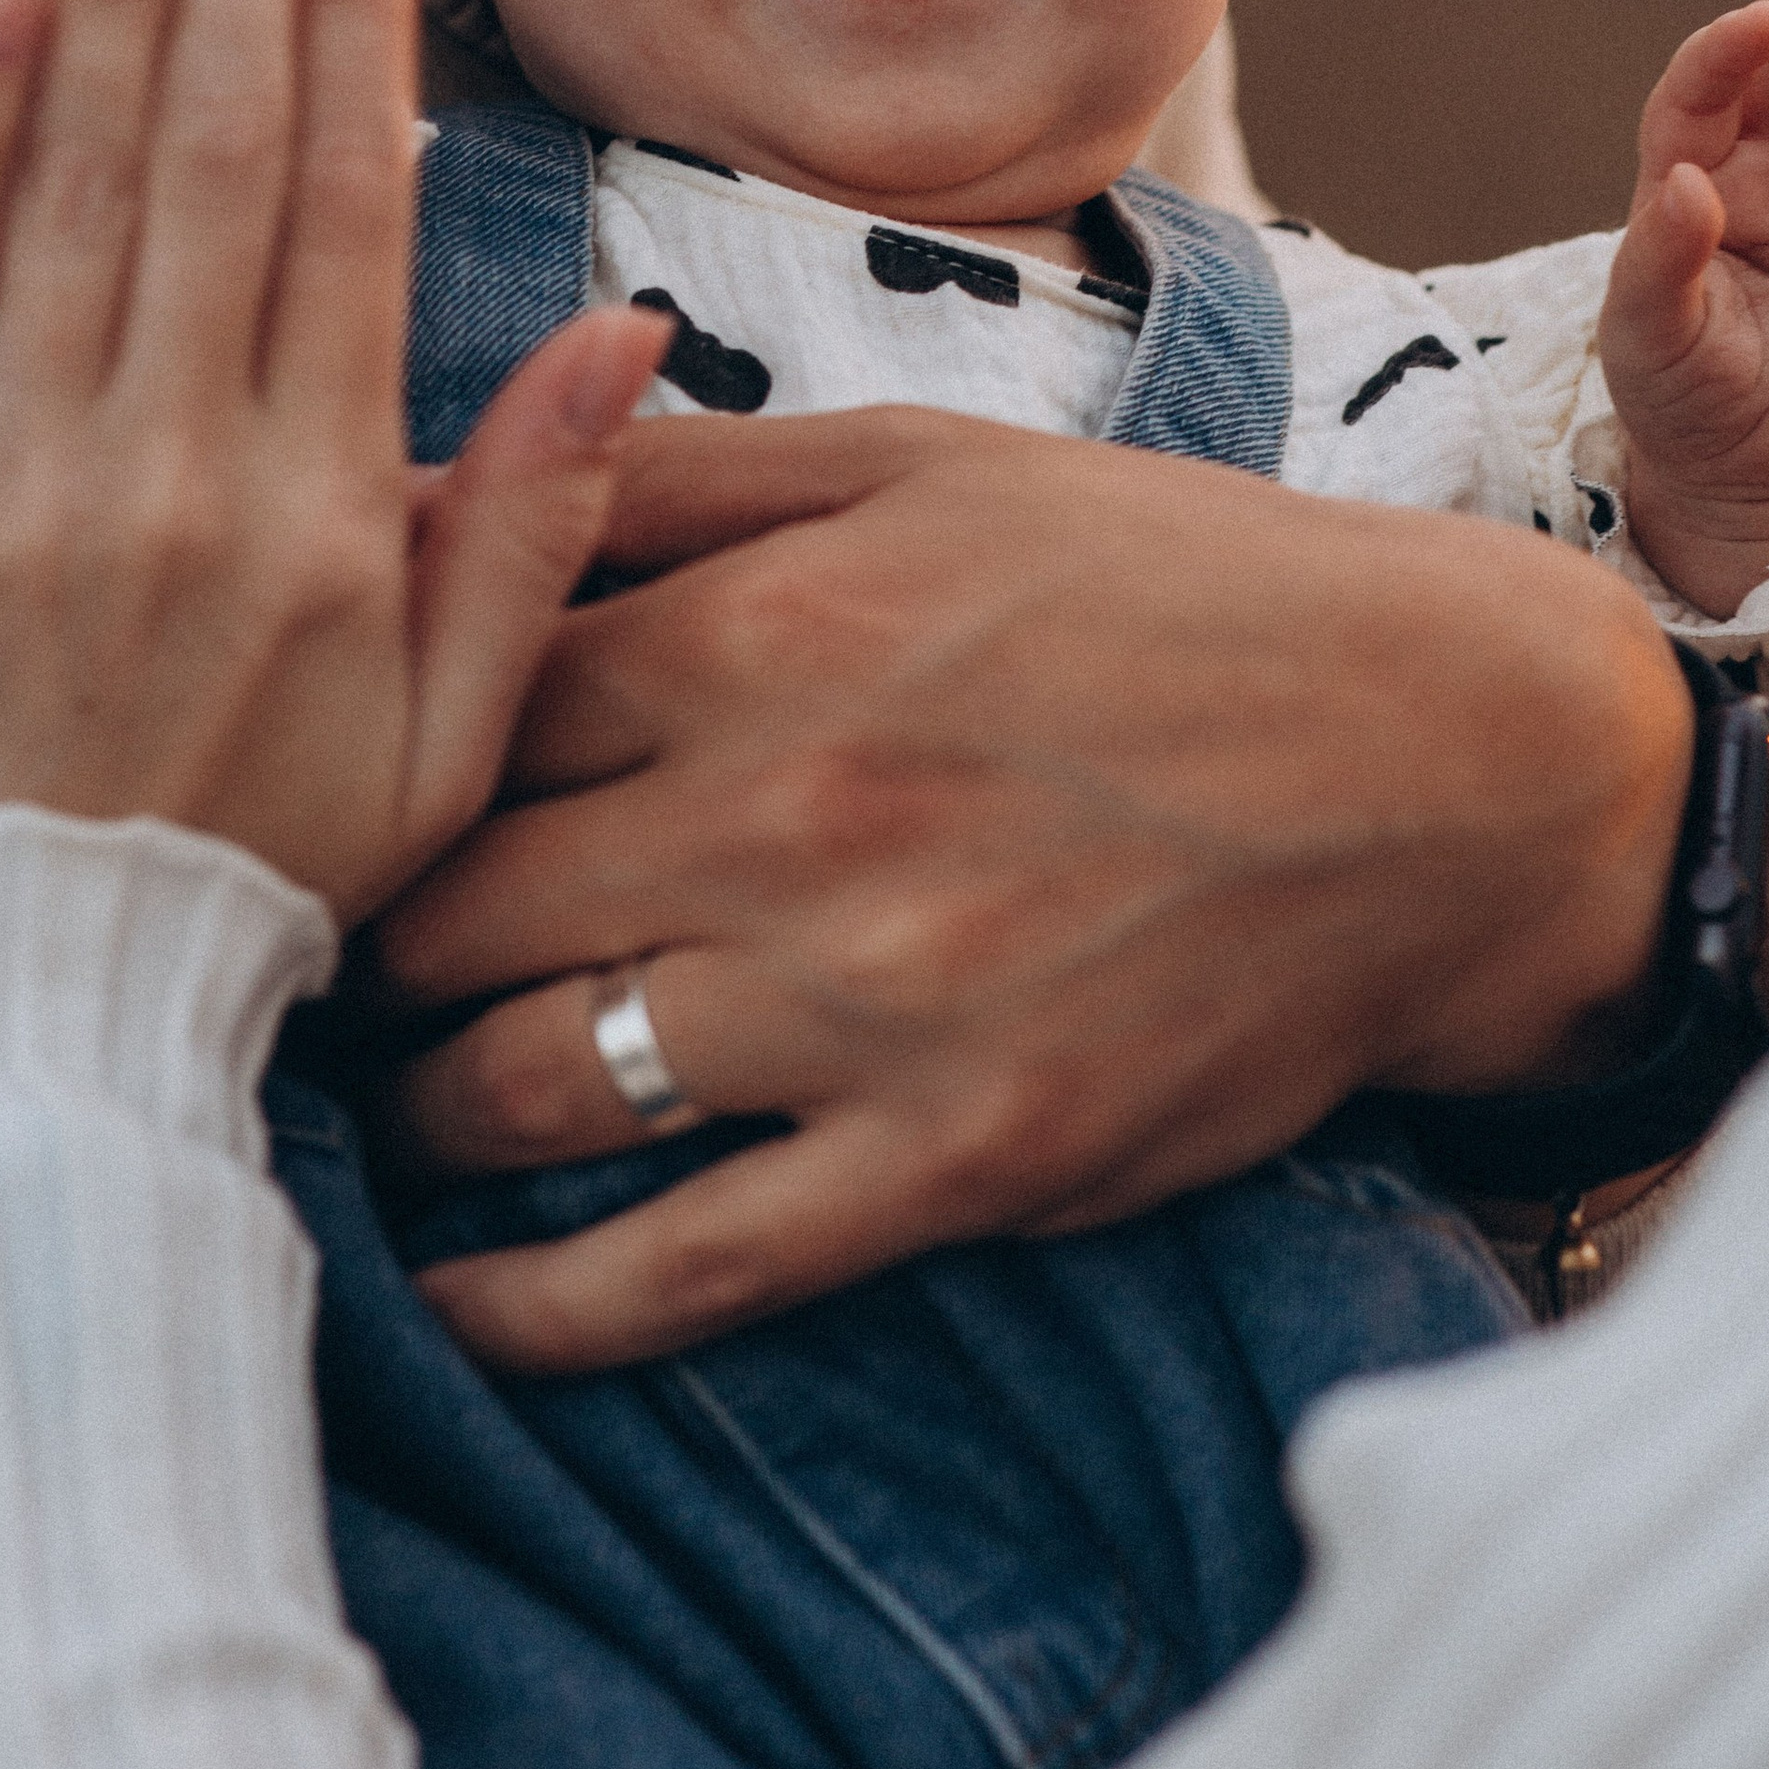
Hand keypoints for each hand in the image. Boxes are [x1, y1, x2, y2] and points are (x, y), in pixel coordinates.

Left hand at [0, 0, 663, 919]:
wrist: (17, 1005)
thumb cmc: (246, 864)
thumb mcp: (446, 739)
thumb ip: (528, 529)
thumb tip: (617, 337)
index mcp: (311, 516)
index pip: (339, 210)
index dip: (357, 20)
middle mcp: (160, 473)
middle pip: (205, 152)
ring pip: (61, 186)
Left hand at [376, 415, 1693, 1372]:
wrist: (1450, 762)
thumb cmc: (1180, 589)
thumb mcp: (932, 460)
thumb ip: (675, 478)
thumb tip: (435, 475)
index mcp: (766, 621)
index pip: (443, 709)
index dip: (359, 763)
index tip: (328, 802)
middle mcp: (788, 809)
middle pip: (438, 907)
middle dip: (349, 946)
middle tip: (318, 969)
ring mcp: (869, 999)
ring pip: (517, 1091)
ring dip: (412, 1114)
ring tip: (387, 1110)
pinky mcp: (958, 1160)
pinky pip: (675, 1272)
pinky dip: (528, 1308)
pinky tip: (459, 1306)